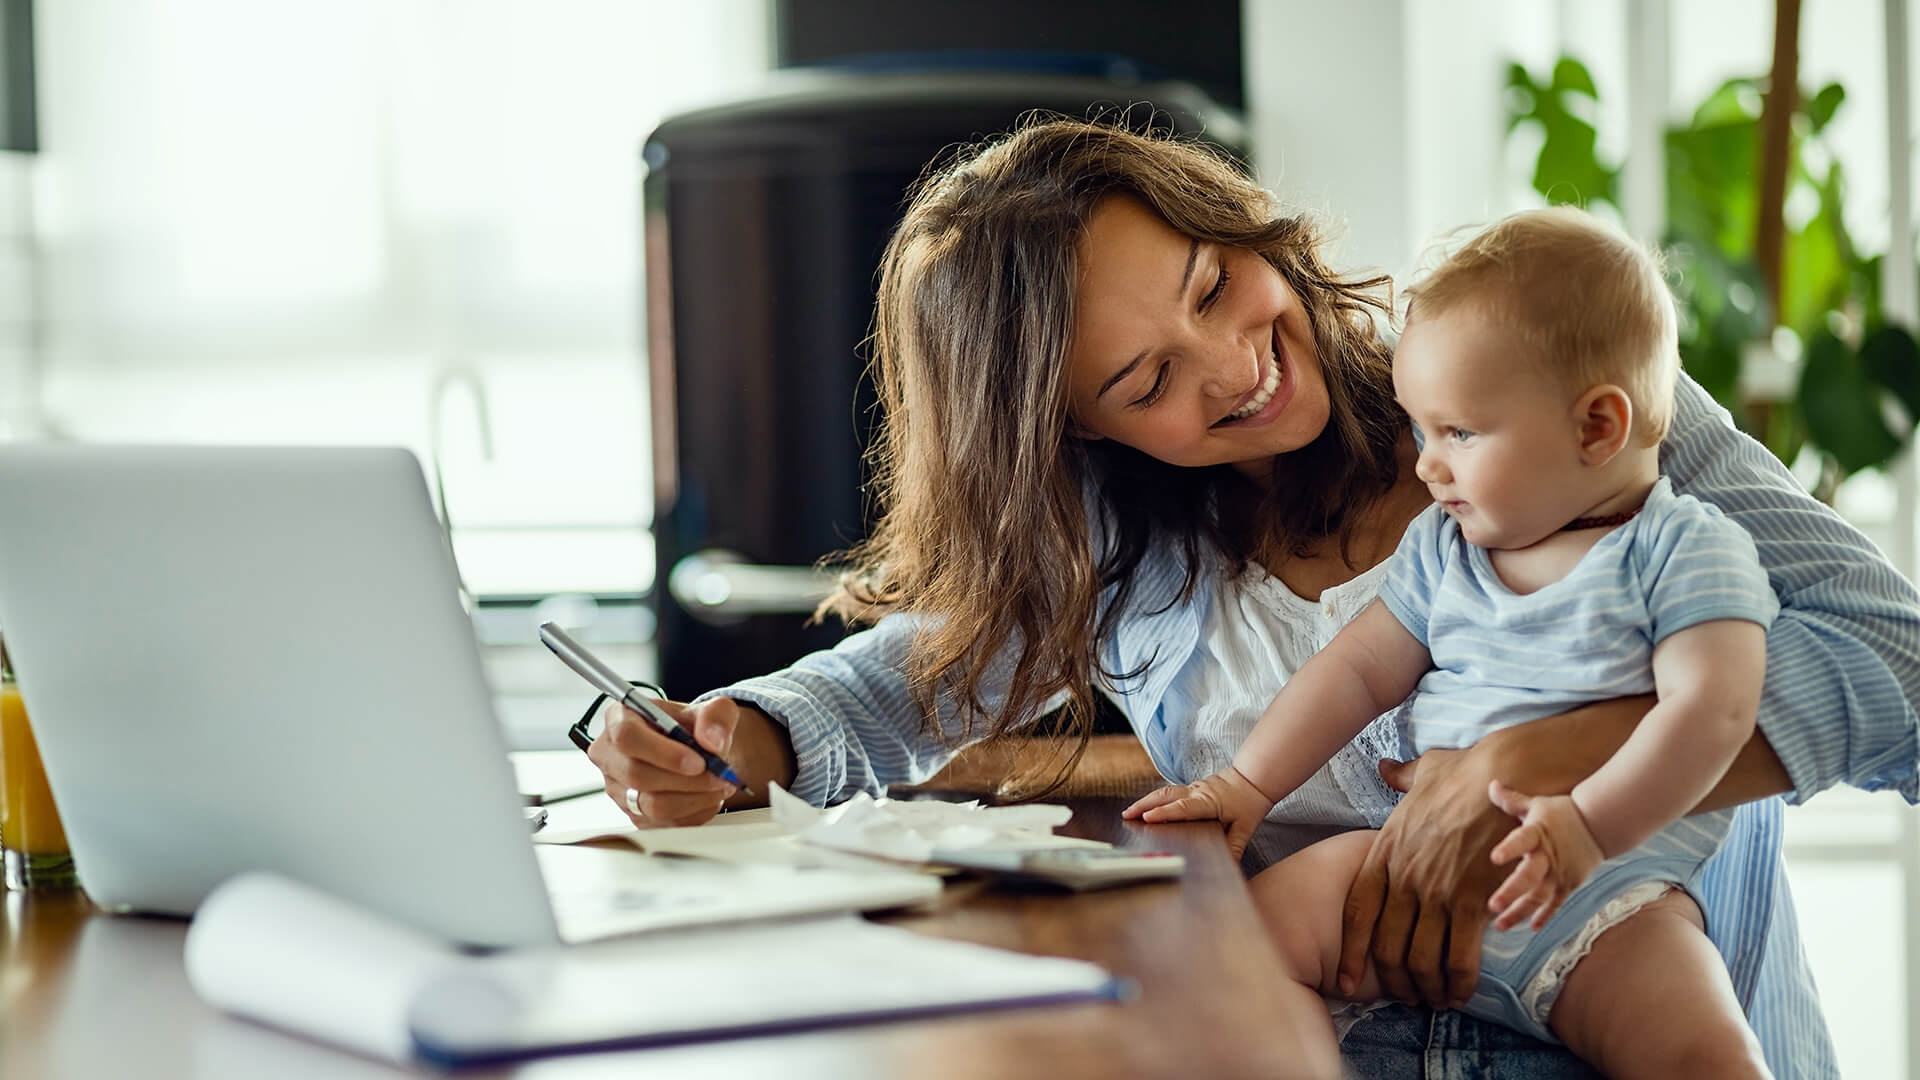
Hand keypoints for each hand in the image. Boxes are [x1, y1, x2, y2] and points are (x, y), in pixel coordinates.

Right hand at [585, 696, 748, 826]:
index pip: (627, 736)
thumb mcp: (714, 710)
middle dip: (686, 779)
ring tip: (719, 785)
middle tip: (718, 775)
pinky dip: (695, 812)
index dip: (662, 752)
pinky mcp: (634, 815)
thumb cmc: (696, 728)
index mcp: (620, 717)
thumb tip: (712, 741)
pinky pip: (664, 823)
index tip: (698, 761)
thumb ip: (717, 716)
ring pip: (652, 805)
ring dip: (695, 798)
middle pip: (637, 775)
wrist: (700, 753)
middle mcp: (611, 754)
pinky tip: (709, 797)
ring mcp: (619, 789)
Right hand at [1122, 767, 1273, 860]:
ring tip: (1129, 812)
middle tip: (1127, 815)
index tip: (1147, 818)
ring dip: (1146, 801)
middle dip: (1144, 805)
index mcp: (1208, 802)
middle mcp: (1197, 792)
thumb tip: (1229, 865)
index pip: (1183, 807)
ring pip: (1164, 792)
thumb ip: (1236, 846)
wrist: (1254, 778)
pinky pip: (1170, 792)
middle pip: (1166, 796)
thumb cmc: (1249, 803)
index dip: (1164, 813)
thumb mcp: (1246, 828)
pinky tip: (1145, 807)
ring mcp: (1193, 788)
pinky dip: (1154, 799)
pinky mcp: (1192, 788)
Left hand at [1336, 748, 1509, 1009]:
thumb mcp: (1422, 772)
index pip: (1357, 913)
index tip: (1348, 981)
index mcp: (1385, 852)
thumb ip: (1400, 778)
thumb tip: (1385, 768)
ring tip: (1436, 1000)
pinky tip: (1462, 992)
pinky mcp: (1471, 900)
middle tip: (1407, 997)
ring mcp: (1436, 890)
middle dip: (1394, 981)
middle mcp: (1404, 877)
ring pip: (1420, 958)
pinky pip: (1459, 955)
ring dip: (1427, 988)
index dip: (1352, 952)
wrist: (1506, 774)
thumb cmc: (1466, 772)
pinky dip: (1459, 981)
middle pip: (1386, 946)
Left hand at [1485, 782, 1605, 930]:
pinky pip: (1556, 903)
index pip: (1522, 840)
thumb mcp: (1537, 804)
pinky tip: (1531, 927)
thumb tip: (1491, 784)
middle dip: (1511, 892)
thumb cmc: (1562, 813)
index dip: (1509, 848)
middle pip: (1529, 877)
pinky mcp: (1569, 884)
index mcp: (1538, 833)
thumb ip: (1512, 800)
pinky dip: (1545, 916)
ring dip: (1520, 911)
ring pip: (1539, 896)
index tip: (1494, 857)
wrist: (1600, 825)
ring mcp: (1560, 873)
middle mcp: (1548, 856)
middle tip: (1493, 906)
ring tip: (1500, 924)